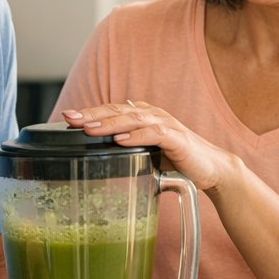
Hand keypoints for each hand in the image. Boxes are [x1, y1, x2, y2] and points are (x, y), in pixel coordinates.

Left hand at [60, 101, 237, 191]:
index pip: (112, 110)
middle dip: (92, 114)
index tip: (67, 117)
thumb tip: (97, 157)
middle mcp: (154, 115)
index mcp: (144, 116)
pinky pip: (154, 134)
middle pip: (118, 110)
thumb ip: (127, 149)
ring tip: (89, 129)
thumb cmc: (177, 160)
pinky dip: (136, 136)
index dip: (90, 112)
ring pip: (133, 119)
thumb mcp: (147, 153)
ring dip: (109, 123)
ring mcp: (166, 125)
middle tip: (70, 119)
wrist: (211, 169)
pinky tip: (120, 140)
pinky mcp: (177, 138)